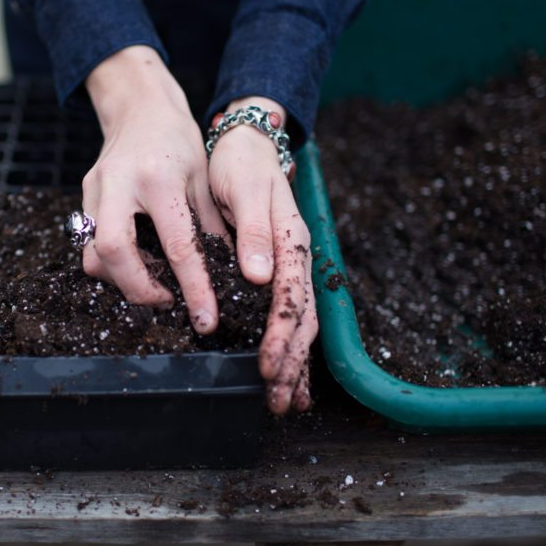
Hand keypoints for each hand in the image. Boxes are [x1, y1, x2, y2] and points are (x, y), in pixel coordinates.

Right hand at [82, 46, 228, 332]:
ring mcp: (94, 190)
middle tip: (167, 302)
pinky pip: (90, 243)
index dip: (193, 288)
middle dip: (138, 288)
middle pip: (113, 253)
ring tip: (154, 283)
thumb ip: (212, 229)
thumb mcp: (205, 180)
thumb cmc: (179, 141)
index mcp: (159, 178)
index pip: (177, 246)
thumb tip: (232, 277)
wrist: (139, 107)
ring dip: (123, 279)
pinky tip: (139, 264)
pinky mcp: (84, 197)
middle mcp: (119, 184)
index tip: (206, 318)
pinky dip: (114, 265)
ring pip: (93, 255)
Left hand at [208, 97, 317, 413]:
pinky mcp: (276, 272)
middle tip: (279, 401)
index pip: (290, 299)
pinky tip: (285, 372)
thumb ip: (256, 231)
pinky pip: (288, 316)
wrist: (247, 144)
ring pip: (300, 325)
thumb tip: (259, 275)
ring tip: (288, 401)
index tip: (266, 365)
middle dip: (291, 364)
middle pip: (302, 321)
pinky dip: (289, 348)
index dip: (280, 335)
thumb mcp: (245, 188)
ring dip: (294, 365)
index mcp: (290, 242)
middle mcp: (296, 260)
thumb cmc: (243, 165)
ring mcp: (289, 268)